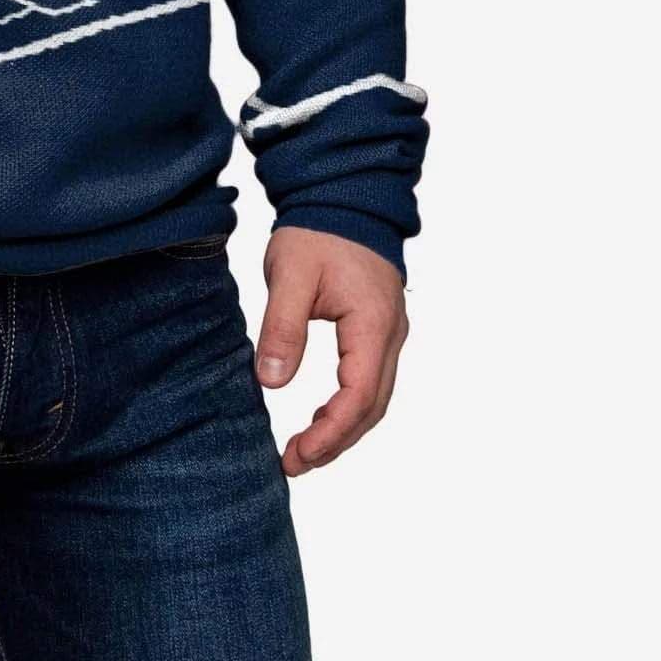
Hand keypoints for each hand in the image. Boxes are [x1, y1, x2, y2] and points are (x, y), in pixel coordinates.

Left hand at [255, 227, 407, 476]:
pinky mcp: (378, 330)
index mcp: (372, 325)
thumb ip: (281, 328)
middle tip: (295, 463)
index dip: (330, 433)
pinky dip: (348, 407)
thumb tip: (270, 383)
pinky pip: (370, 380)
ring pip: (374, 398)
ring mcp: (389, 334)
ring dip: (343, 429)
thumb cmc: (317, 232)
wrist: (343, 197)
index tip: (298, 455)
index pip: (358, 396)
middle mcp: (390, 335)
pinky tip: (321, 418)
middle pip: (372, 407)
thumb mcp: (290, 275)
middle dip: (336, 442)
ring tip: (304, 451)